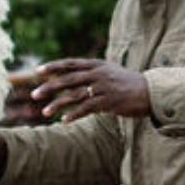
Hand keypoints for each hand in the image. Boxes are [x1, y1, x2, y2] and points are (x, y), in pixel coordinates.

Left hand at [33, 59, 150, 122]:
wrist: (150, 92)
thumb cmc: (127, 84)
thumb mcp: (109, 72)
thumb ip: (92, 72)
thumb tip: (71, 76)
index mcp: (96, 65)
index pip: (70, 63)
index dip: (53, 66)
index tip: (38, 71)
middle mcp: (98, 74)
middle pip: (68, 79)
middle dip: (49, 87)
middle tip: (34, 94)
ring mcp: (103, 88)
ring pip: (75, 95)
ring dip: (58, 104)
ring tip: (44, 112)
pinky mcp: (109, 102)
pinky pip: (87, 108)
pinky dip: (74, 114)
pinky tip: (64, 121)